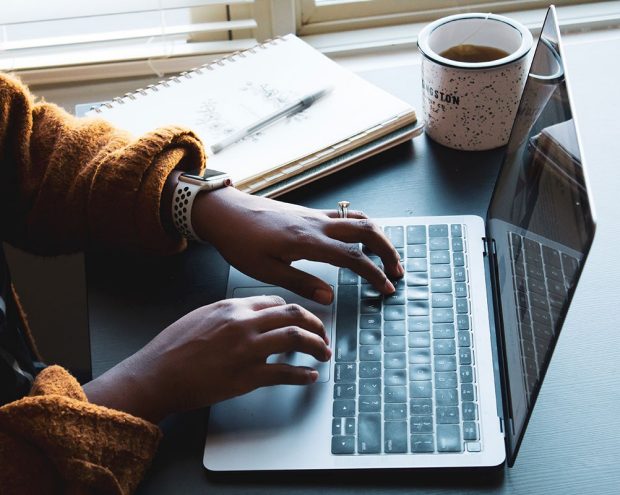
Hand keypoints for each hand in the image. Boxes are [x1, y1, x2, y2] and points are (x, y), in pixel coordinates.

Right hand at [84, 295, 330, 422]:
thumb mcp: (201, 316)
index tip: (302, 321)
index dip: (295, 312)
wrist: (156, 374)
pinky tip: (309, 377)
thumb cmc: (172, 347)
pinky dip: (302, 375)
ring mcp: (247, 349)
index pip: (276, 302)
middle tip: (323, 335)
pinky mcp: (247, 377)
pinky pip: (285, 373)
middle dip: (315, 324)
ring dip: (317, 346)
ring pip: (296, 338)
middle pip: (294, 315)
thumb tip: (251, 316)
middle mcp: (244, 323)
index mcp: (233, 307)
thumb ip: (229, 313)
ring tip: (324, 353)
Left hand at [191, 186, 403, 303]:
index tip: (386, 288)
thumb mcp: (266, 271)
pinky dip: (361, 227)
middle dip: (387, 250)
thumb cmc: (240, 242)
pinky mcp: (309, 213)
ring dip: (378, 236)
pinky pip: (344, 215)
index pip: (353, 257)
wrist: (225, 212)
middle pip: (366, 230)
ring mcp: (314, 215)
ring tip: (385, 256)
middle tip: (397, 271)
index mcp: (307, 241)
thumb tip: (330, 296)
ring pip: (358, 219)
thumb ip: (301, 283)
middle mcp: (316, 224)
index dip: (374, 273)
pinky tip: (360, 240)